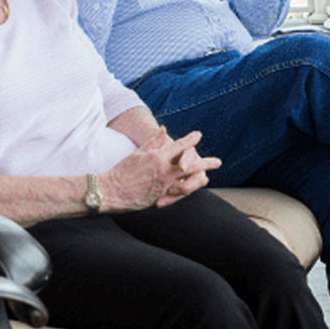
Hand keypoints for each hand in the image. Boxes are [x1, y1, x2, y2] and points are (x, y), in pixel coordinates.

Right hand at [102, 128, 220, 210]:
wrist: (111, 190)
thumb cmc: (123, 170)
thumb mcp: (139, 152)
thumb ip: (154, 142)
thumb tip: (164, 129)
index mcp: (157, 157)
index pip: (179, 145)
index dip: (191, 139)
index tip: (198, 135)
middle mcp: (163, 171)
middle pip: (191, 165)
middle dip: (206, 163)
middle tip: (218, 162)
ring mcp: (164, 186)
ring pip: (190, 184)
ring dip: (201, 180)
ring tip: (207, 178)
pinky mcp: (161, 198)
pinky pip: (179, 195)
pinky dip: (188, 191)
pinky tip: (193, 189)